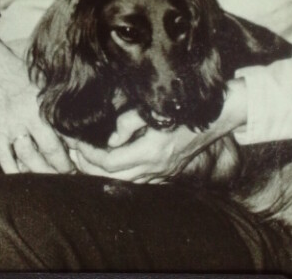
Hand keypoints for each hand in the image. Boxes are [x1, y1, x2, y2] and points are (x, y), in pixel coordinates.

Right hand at [0, 27, 72, 174]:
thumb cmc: (20, 75)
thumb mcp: (43, 83)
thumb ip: (59, 102)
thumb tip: (83, 120)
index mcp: (45, 102)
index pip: (68, 129)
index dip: (80, 147)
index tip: (88, 158)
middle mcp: (29, 114)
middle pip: (51, 148)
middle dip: (64, 165)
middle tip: (73, 175)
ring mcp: (10, 125)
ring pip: (29, 158)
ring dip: (43, 172)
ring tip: (53, 180)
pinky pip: (5, 159)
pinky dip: (14, 172)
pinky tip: (24, 179)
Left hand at [67, 110, 209, 182]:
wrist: (216, 115)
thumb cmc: (184, 106)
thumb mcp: (153, 108)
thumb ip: (128, 123)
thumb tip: (110, 139)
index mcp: (151, 151)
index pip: (110, 163)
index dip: (89, 155)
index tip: (78, 142)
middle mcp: (156, 167)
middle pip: (113, 178)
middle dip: (90, 168)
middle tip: (75, 154)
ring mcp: (163, 172)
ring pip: (125, 183)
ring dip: (104, 174)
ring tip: (88, 160)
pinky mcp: (168, 172)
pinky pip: (139, 182)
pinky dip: (121, 176)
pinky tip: (113, 165)